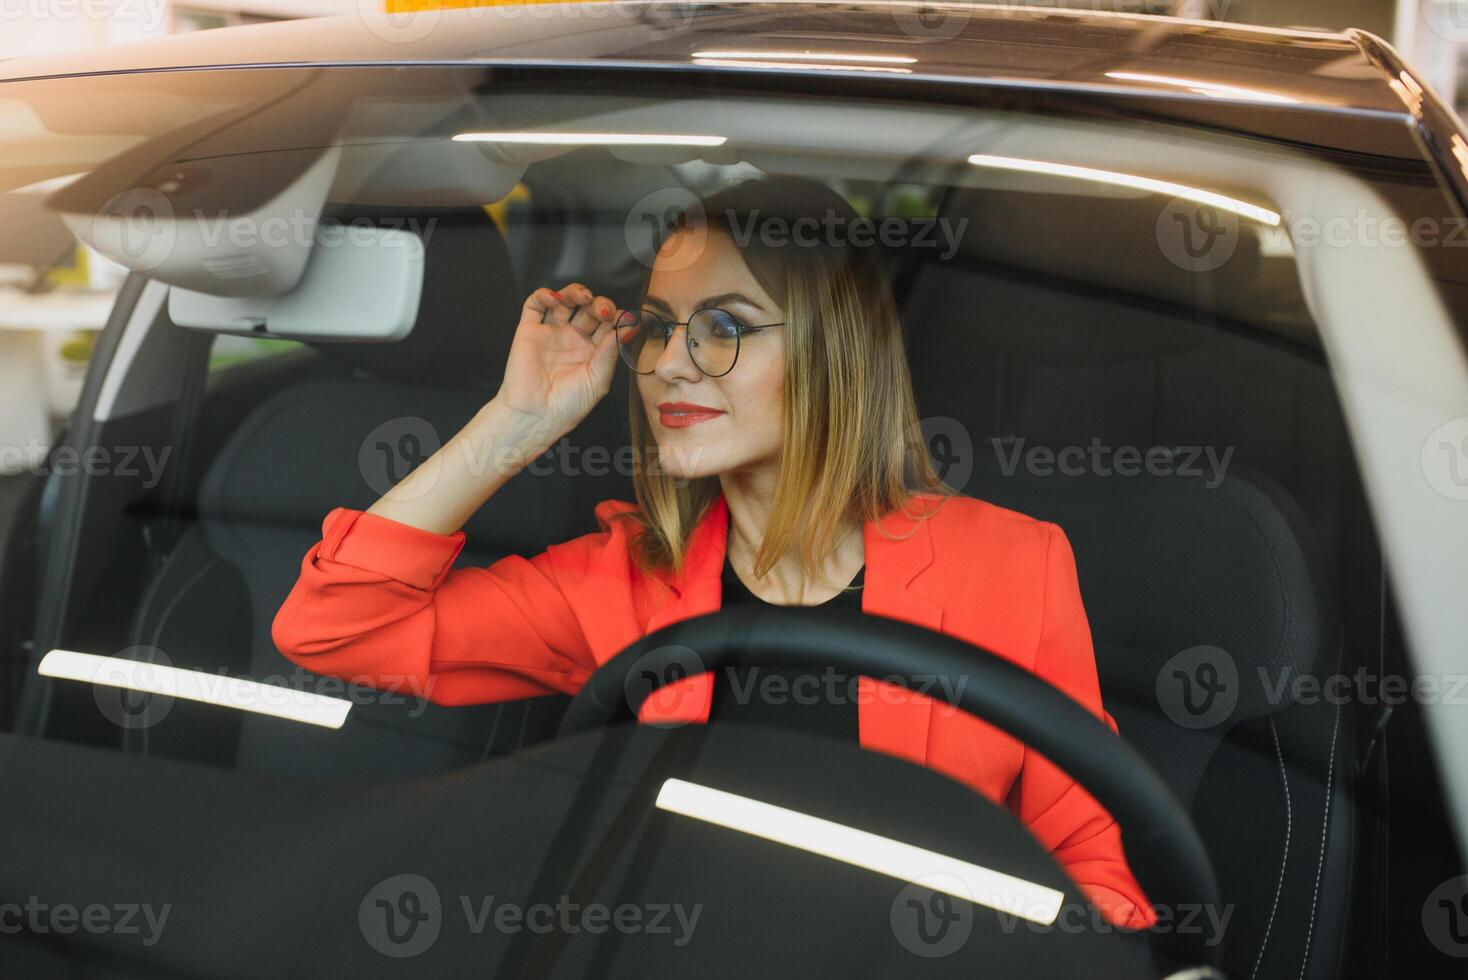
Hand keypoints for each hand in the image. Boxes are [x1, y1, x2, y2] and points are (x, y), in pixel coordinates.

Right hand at [493, 282, 621, 439]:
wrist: (534, 417)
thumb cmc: (567, 407)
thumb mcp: (598, 380)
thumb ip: (610, 352)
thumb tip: (626, 328)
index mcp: (592, 351)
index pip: (608, 325)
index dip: (616, 318)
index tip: (624, 319)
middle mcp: (572, 339)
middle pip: (589, 309)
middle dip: (599, 304)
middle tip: (603, 311)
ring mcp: (551, 333)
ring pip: (565, 301)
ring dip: (576, 292)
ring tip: (583, 297)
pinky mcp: (529, 330)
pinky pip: (534, 305)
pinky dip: (544, 295)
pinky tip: (555, 299)